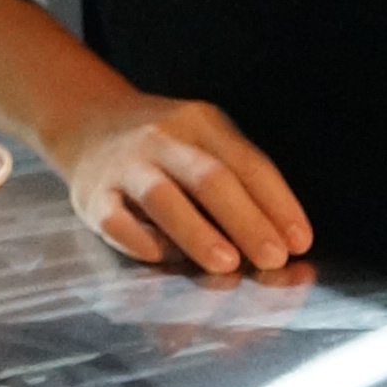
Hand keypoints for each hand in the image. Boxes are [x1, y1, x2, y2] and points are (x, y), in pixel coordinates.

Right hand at [47, 92, 309, 278]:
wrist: (87, 123)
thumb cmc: (165, 146)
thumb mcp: (205, 141)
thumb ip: (240, 181)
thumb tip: (283, 239)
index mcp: (201, 123)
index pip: (247, 164)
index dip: (277, 204)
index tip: (299, 241)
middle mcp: (162, 139)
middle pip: (209, 178)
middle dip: (246, 220)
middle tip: (273, 258)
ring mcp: (125, 166)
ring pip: (162, 197)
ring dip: (197, 232)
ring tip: (227, 263)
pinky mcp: (93, 196)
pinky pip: (117, 221)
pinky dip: (142, 241)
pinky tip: (166, 259)